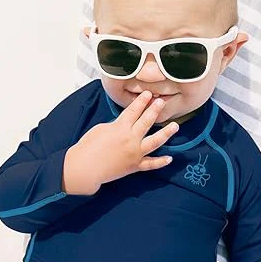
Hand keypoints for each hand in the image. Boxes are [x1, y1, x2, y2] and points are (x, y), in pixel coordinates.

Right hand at [63, 91, 178, 193]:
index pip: (134, 110)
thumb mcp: (101, 129)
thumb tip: (124, 125)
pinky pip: (150, 164)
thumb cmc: (88, 147)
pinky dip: (160, 162)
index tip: (148, 94)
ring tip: (175, 126)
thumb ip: (116, 125)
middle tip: (162, 102)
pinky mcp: (134, 166)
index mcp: (120, 128)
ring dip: (166, 133)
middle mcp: (131, 139)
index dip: (141, 101)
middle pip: (147, 122)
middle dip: (155, 110)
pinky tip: (170, 158)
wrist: (85, 168)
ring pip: (155, 142)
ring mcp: (135, 153)